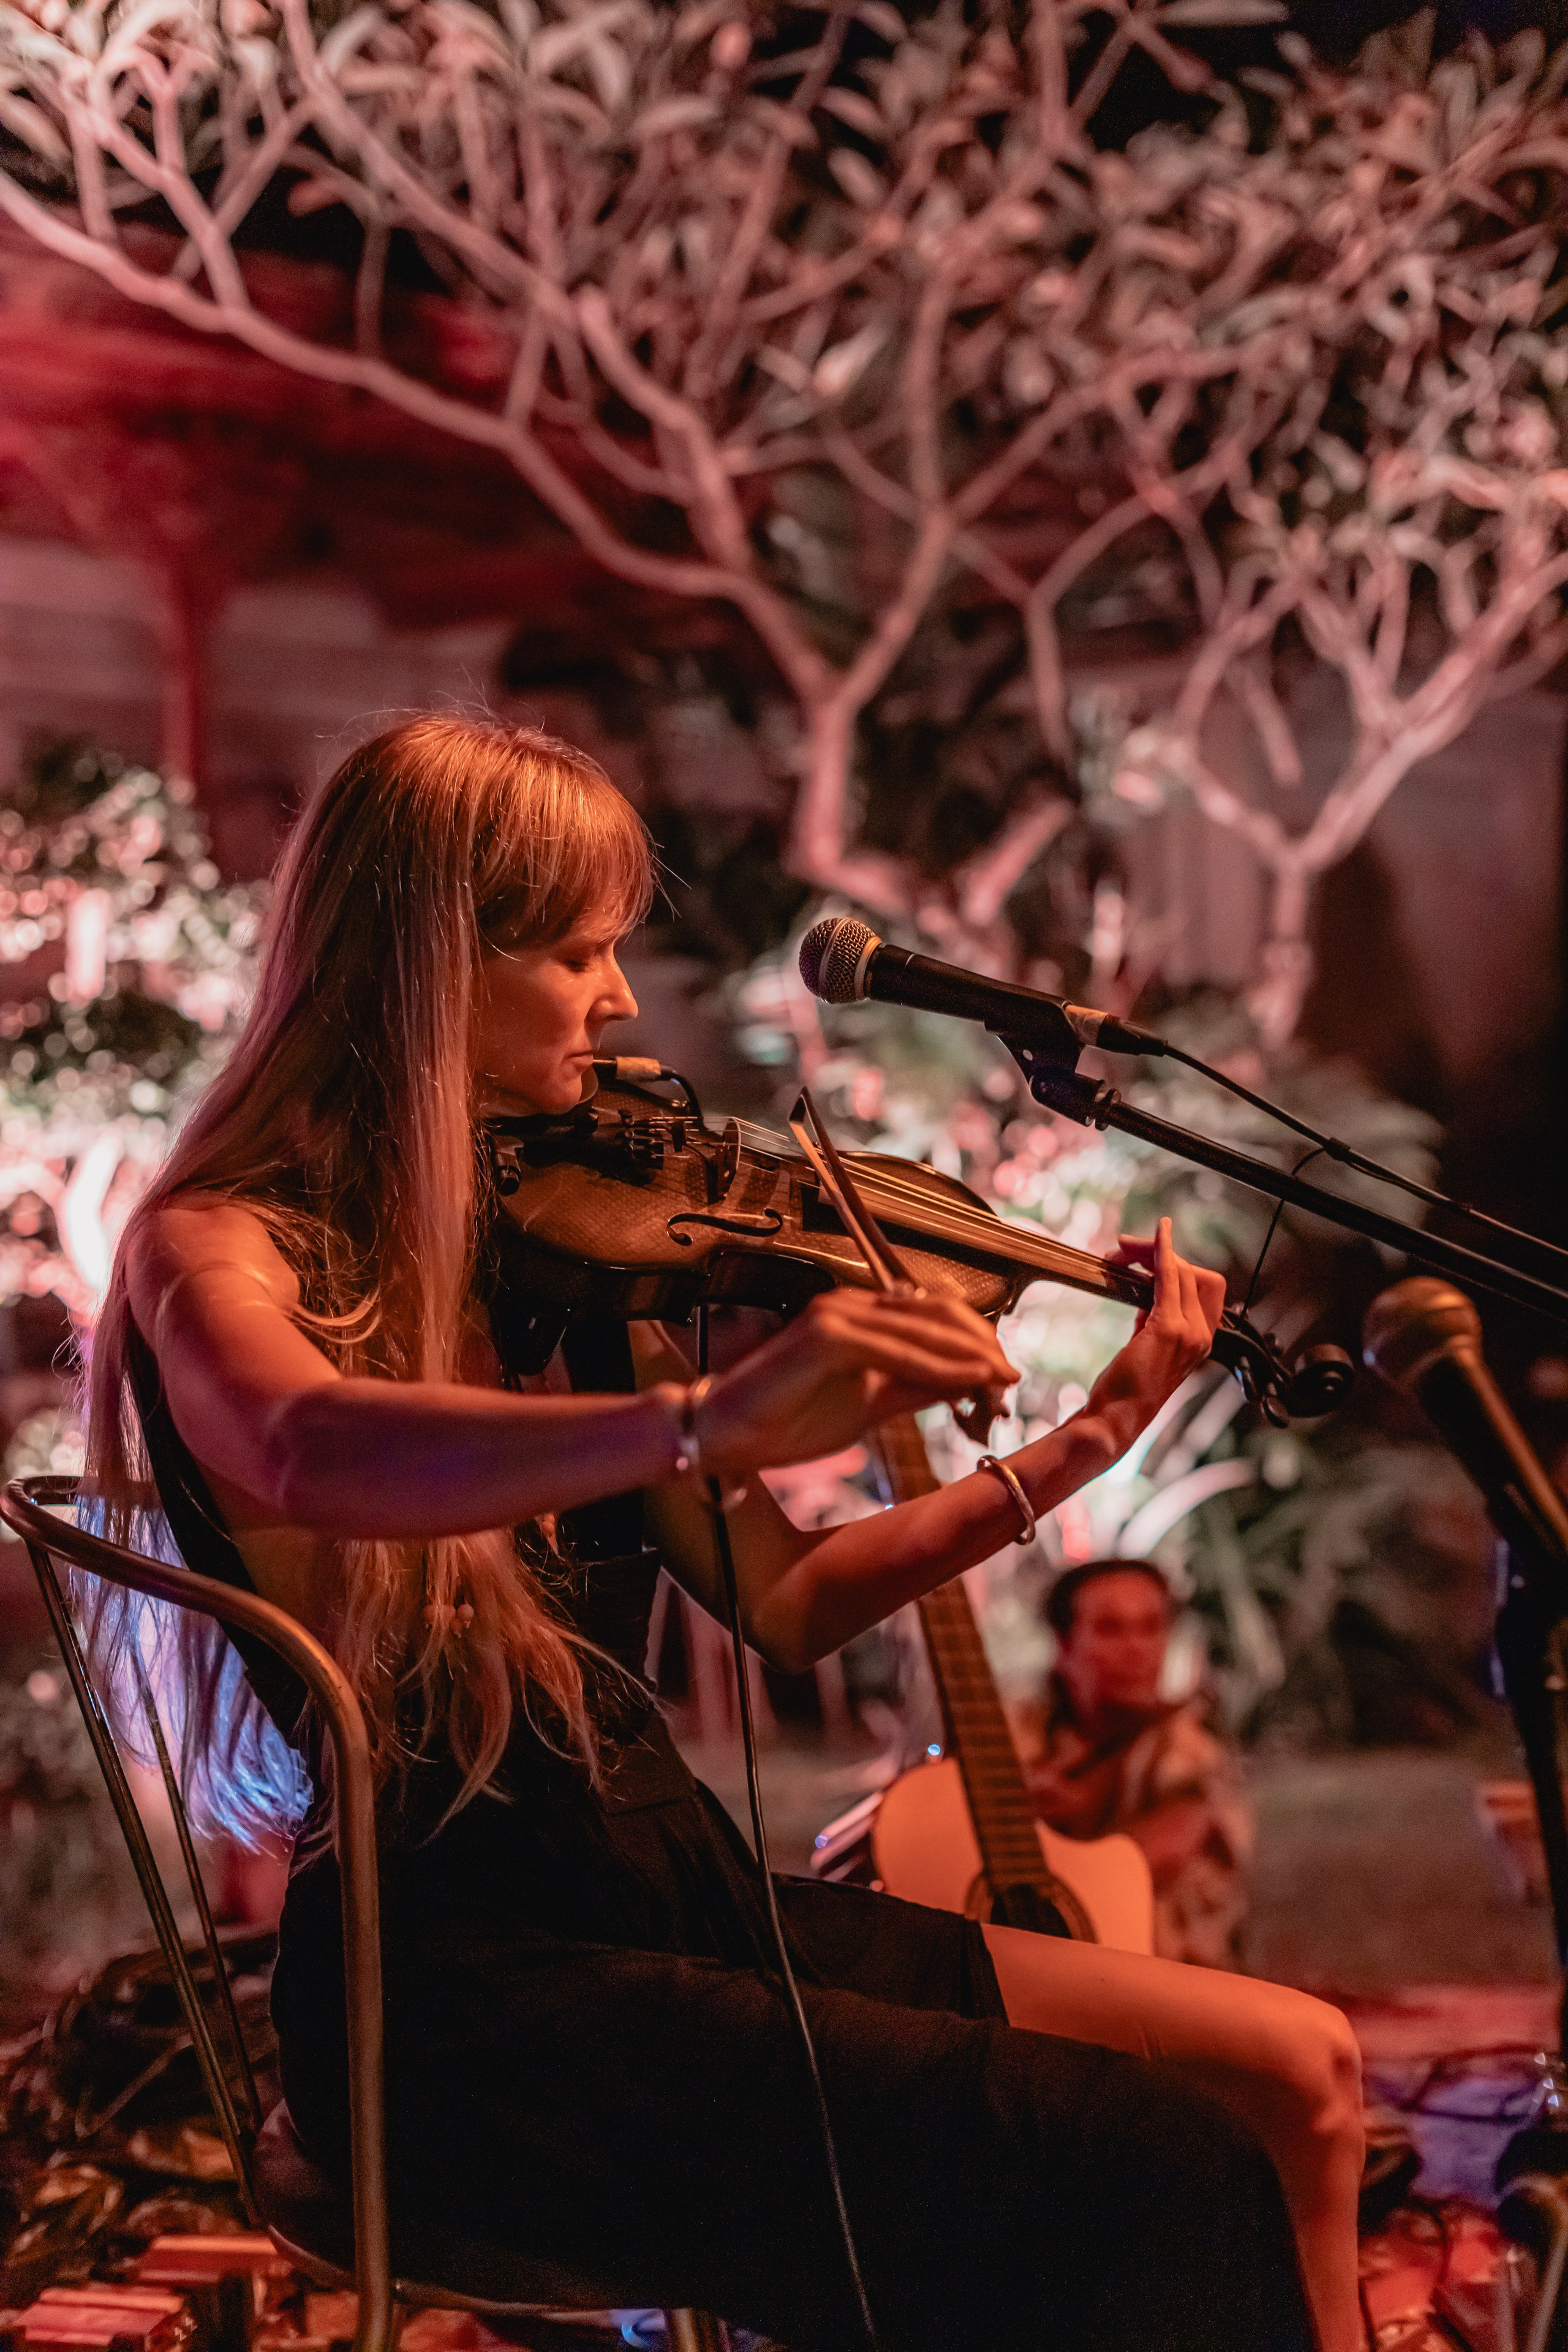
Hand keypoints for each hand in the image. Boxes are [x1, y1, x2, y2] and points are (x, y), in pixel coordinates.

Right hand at [695, 1287, 1017, 1476]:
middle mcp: (850, 1304)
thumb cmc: (786, 1421)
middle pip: (940, 1313)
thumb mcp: (868, 1405)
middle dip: (983, 1346)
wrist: (724, 1435)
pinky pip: (896, 1350)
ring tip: (1002, 1384)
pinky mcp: (825, 1336)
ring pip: (925, 1328)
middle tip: (1012, 1382)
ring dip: (971, 1357)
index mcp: (859, 1315)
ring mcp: (836, 1315)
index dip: (977, 1343)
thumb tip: (968, 1384)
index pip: (935, 1316)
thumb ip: (914, 1387)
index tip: (1006, 1378)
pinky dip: (939, 1366)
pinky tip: (971, 1382)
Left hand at [1078, 1217, 1224, 1459]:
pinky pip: (1169, 1278)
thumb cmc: (1124, 1388)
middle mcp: (1203, 1336)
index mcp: (1201, 1340)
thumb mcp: (1145, 1345)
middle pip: (1196, 1274)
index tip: (1146, 1257)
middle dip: (1162, 1254)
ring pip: (1183, 1271)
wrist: (1115, 1420)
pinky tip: (1155, 1237)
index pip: (1203, 1286)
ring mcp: (1191, 1333)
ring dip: (1152, 1252)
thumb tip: (1147, 1286)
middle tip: (1125, 1251)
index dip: (1177, 1266)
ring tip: (1121, 1251)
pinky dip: (1161, 1252)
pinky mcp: (1169, 1330)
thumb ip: (1153, 1317)